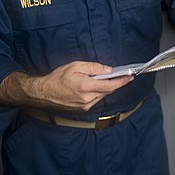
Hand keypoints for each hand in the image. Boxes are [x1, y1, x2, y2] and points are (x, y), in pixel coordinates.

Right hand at [0, 61, 132, 111]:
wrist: (43, 92)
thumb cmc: (58, 77)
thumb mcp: (76, 66)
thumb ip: (94, 67)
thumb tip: (108, 70)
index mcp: (86, 87)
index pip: (110, 85)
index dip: (122, 81)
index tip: (131, 77)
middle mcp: (87, 99)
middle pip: (108, 91)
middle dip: (116, 83)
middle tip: (124, 76)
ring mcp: (85, 105)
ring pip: (102, 95)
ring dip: (106, 88)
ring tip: (107, 79)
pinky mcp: (82, 108)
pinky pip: (96, 99)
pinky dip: (99, 92)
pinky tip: (96, 86)